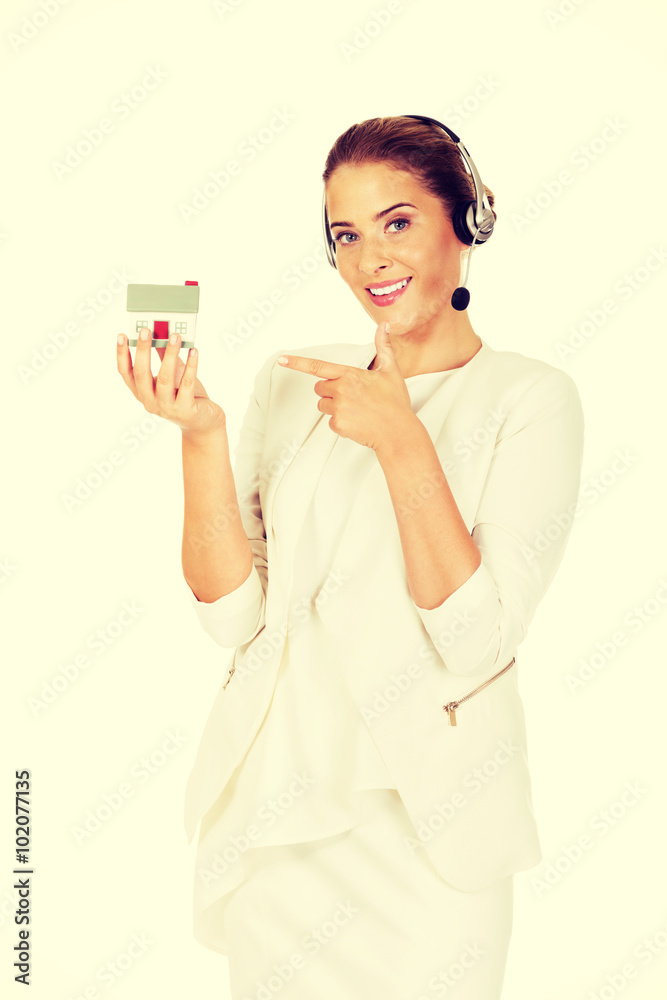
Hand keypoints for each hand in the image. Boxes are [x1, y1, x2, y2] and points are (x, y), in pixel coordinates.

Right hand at [117, 328, 225, 436]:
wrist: (203, 423)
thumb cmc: (185, 396)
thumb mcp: (172, 376)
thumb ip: (165, 358)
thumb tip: (161, 333)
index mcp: (142, 393)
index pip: (126, 373)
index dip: (122, 354)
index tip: (121, 335)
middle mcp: (151, 402)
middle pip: (141, 374)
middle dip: (143, 350)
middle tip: (146, 330)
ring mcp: (167, 408)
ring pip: (165, 378)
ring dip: (170, 354)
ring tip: (175, 336)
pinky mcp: (186, 409)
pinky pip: (187, 384)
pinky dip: (192, 365)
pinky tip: (194, 351)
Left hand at [276, 321, 414, 451]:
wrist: (398, 432)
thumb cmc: (395, 402)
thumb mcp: (391, 370)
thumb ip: (383, 346)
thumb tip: (385, 325)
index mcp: (350, 374)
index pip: (318, 366)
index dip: (297, 363)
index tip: (282, 360)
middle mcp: (341, 389)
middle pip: (320, 388)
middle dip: (331, 392)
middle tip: (353, 398)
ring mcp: (338, 408)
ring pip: (323, 405)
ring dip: (334, 407)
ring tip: (357, 411)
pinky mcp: (338, 424)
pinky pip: (330, 422)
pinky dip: (341, 423)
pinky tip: (357, 422)